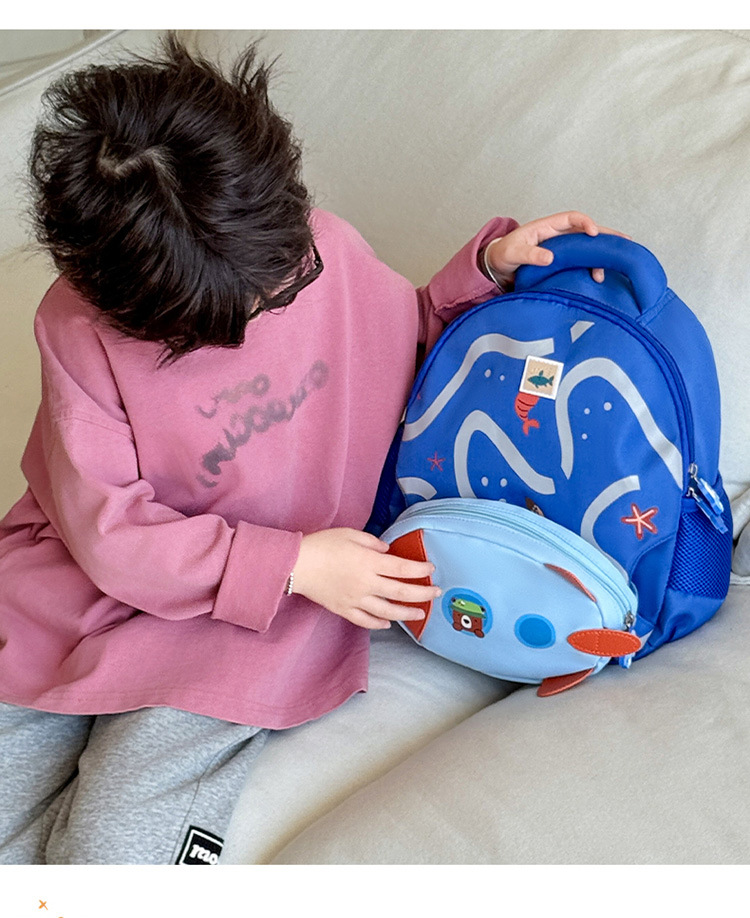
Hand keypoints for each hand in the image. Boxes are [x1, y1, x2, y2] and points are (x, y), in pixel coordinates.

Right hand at [292, 528, 440, 629]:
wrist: (296, 565)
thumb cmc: (322, 545)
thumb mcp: (349, 534)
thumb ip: (372, 543)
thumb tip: (387, 551)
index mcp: (368, 563)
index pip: (401, 568)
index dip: (419, 569)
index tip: (431, 568)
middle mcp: (366, 583)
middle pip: (400, 592)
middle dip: (422, 593)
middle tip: (436, 593)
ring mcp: (355, 600)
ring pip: (387, 611)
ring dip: (406, 613)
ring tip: (419, 613)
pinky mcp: (343, 609)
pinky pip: (365, 621)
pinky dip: (379, 623)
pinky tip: (388, 623)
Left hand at [484, 211, 629, 286]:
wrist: (497, 267)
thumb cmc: (504, 255)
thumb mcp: (513, 254)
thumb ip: (530, 254)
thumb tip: (550, 257)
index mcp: (547, 227)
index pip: (572, 218)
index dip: (585, 223)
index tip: (592, 234)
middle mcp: (558, 236)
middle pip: (586, 231)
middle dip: (606, 235)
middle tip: (625, 241)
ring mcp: (561, 249)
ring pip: (587, 247)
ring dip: (600, 254)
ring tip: (612, 265)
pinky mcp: (562, 262)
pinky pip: (581, 261)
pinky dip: (592, 266)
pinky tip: (600, 275)